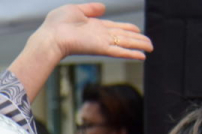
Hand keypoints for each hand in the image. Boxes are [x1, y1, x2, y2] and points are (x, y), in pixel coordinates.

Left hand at [34, 3, 152, 61]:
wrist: (50, 36)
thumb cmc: (56, 24)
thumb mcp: (75, 10)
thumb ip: (90, 9)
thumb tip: (103, 8)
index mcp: (94, 26)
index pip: (115, 28)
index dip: (127, 29)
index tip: (137, 30)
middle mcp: (99, 36)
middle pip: (123, 37)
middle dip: (137, 39)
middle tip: (150, 43)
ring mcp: (101, 42)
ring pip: (125, 44)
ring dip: (139, 46)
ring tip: (151, 48)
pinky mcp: (101, 49)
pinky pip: (120, 51)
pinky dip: (131, 53)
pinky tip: (142, 56)